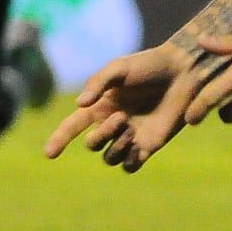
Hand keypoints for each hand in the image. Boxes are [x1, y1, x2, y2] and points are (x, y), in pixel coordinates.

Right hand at [44, 44, 197, 171]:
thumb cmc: (150, 65)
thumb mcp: (120, 67)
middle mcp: (112, 123)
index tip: (49, 154)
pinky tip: (138, 146)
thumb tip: (79, 104)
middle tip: (121, 117)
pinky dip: (129, 161)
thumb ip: (97, 83)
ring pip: (109, 158)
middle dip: (101, 135)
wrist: (183, 72)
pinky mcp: (149, 146)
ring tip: (131, 129)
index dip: (59, 139)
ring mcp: (130, 136)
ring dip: (115, 147)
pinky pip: (130, 166)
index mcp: (100, 104)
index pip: (72, 126)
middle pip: (92, 144)